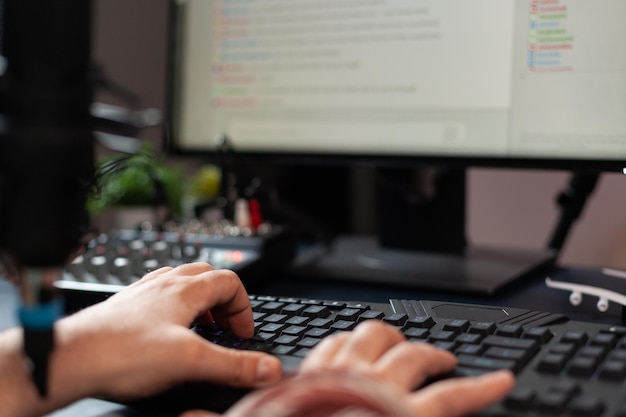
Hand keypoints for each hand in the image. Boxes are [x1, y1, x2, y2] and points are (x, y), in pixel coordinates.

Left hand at [0, 262, 282, 416]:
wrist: (69, 358)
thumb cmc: (120, 355)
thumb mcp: (190, 362)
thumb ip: (234, 365)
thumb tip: (268, 368)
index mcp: (185, 290)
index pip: (230, 282)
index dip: (244, 308)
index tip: (243, 334)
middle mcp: (164, 285)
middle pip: (207, 276)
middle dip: (224, 301)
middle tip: (225, 328)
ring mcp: (143, 293)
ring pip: (181, 283)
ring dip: (199, 302)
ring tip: (200, 329)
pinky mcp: (125, 306)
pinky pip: (158, 296)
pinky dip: (173, 308)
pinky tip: (165, 332)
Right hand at [187, 320, 514, 416]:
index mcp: (314, 381)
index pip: (332, 346)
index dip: (349, 344)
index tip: (358, 346)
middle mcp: (351, 376)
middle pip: (376, 338)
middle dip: (392, 340)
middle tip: (406, 351)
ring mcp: (387, 392)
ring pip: (414, 355)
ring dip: (432, 355)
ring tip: (444, 359)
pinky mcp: (416, 415)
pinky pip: (456, 396)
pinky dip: (483, 387)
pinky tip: (502, 380)